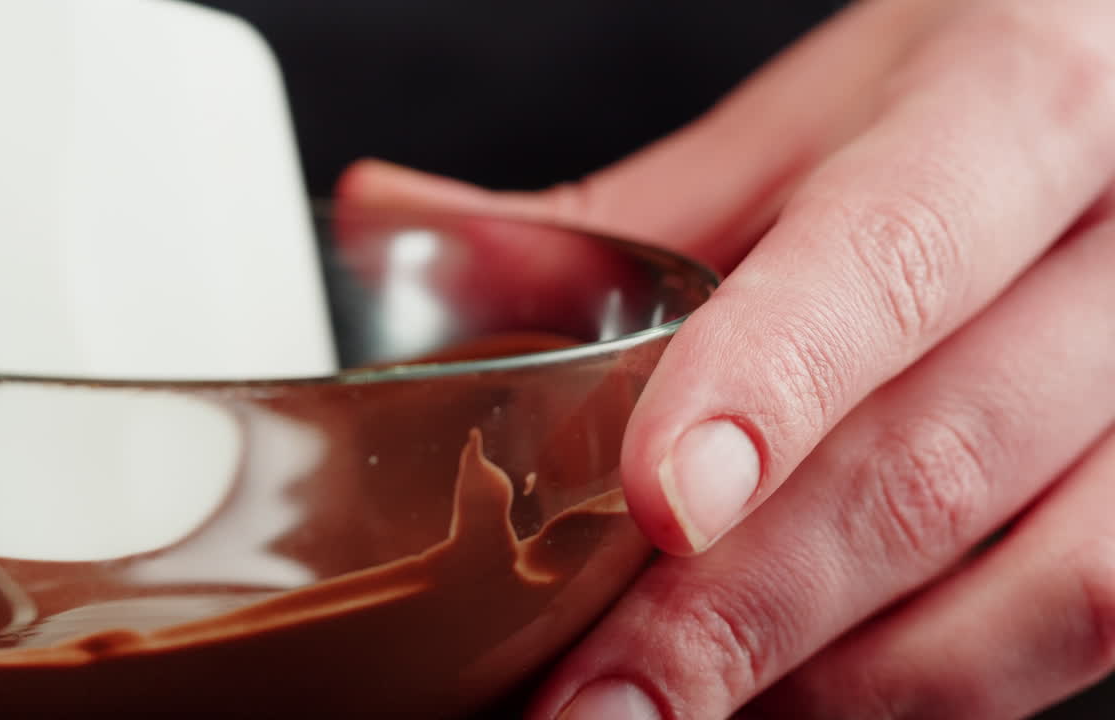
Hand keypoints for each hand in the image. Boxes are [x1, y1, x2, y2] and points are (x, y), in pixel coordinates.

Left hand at [337, 0, 1114, 715]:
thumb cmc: (962, 96)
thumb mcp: (810, 116)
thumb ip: (624, 207)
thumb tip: (398, 227)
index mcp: (1015, 100)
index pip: (890, 252)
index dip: (774, 383)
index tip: (660, 507)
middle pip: (937, 461)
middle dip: (748, 611)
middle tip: (595, 704)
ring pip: (1038, 586)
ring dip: (834, 682)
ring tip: (671, 716)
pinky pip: (1074, 626)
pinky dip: (927, 684)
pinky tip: (801, 696)